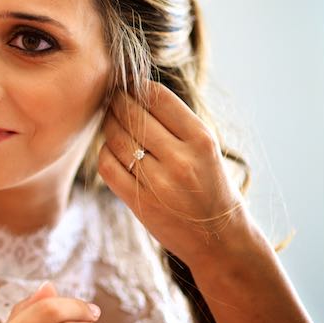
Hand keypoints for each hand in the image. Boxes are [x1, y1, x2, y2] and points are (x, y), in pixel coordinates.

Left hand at [98, 80, 248, 266]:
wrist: (219, 239)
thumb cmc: (211, 186)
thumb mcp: (206, 150)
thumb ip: (175, 124)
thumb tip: (136, 90)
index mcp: (201, 140)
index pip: (158, 97)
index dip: (137, 85)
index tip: (128, 83)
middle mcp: (180, 159)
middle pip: (132, 114)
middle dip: (117, 102)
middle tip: (112, 98)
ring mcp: (158, 182)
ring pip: (116, 138)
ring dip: (108, 125)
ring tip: (110, 121)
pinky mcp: (139, 201)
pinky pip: (108, 165)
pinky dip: (104, 152)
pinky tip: (111, 149)